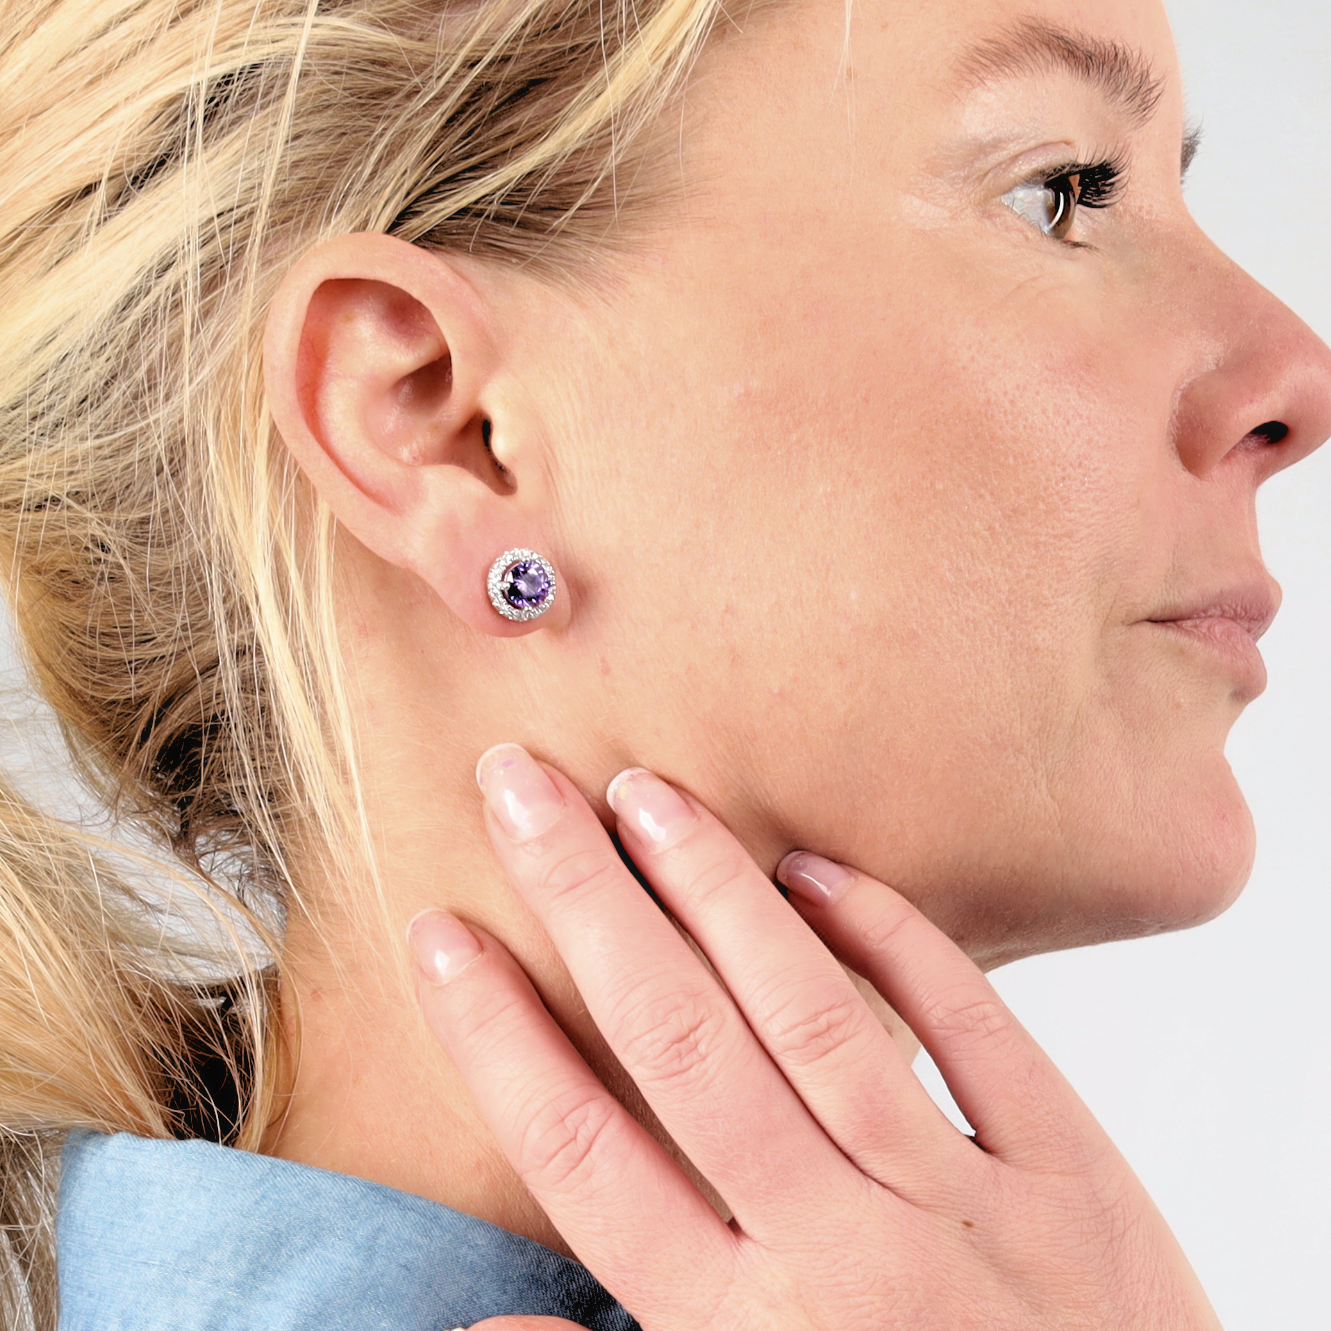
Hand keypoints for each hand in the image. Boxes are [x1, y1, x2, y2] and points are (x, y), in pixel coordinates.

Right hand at [410, 747, 1219, 1330]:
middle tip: (520, 786)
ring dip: (715, 890)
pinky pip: (972, 1028)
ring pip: (811, 1013)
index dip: (496, 1031)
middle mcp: (837, 1252)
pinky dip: (897, 939)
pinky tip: (820, 869)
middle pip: (677, 1042)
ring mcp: (960, 1203)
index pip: (580, 1152)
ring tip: (645, 793)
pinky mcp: (1069, 1173)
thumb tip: (475, 1328)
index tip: (440, 928)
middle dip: (583, 899)